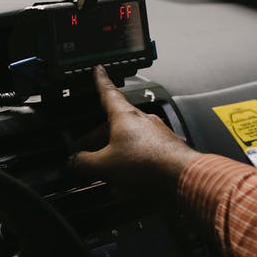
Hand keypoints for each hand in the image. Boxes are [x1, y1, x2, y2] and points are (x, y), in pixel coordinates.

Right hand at [71, 66, 199, 195]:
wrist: (182, 177)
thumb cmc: (147, 164)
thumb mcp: (104, 165)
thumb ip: (84, 162)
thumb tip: (74, 161)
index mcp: (124, 116)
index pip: (108, 92)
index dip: (100, 81)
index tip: (98, 70)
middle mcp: (141, 120)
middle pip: (114, 126)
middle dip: (98, 140)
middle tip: (86, 152)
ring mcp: (156, 134)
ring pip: (128, 142)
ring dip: (115, 156)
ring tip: (107, 176)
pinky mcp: (166, 149)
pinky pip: (143, 154)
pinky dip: (131, 166)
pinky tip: (127, 185)